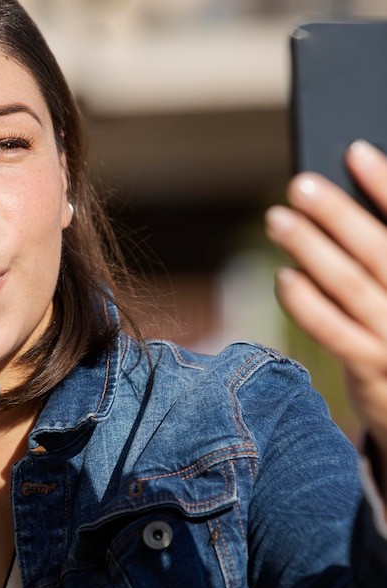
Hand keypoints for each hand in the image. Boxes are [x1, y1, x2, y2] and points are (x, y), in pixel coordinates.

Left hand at [265, 140, 386, 464]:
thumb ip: (379, 250)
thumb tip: (348, 200)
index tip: (356, 151)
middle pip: (377, 250)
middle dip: (337, 214)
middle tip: (299, 186)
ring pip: (350, 286)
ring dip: (311, 249)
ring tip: (278, 221)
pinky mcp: (373, 368)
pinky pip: (333, 331)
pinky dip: (306, 303)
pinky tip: (284, 276)